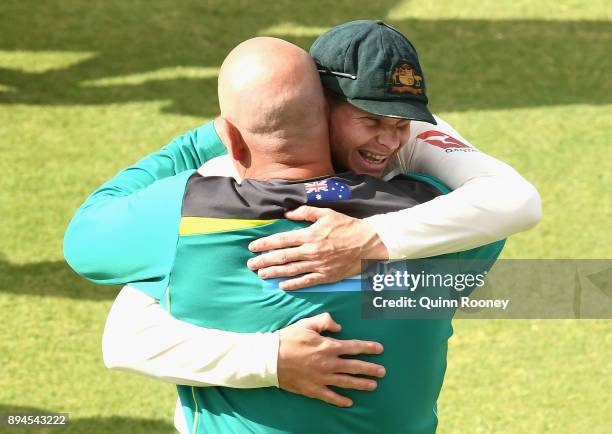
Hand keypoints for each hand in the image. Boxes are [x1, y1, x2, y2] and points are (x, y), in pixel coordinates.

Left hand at [247, 206, 388, 290]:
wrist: (369, 243)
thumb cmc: (347, 226)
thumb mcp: (327, 213)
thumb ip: (305, 212)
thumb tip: (287, 214)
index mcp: (309, 235)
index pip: (281, 240)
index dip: (265, 244)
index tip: (253, 247)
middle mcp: (311, 251)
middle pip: (282, 257)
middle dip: (263, 261)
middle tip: (250, 265)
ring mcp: (318, 265)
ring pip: (291, 271)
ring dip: (274, 273)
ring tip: (261, 275)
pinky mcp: (326, 276)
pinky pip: (306, 282)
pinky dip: (293, 284)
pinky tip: (282, 285)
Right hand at [277, 313, 384, 406]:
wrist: (270, 359)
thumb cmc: (288, 339)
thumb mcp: (306, 324)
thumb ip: (325, 321)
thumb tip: (339, 326)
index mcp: (328, 346)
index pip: (354, 347)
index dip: (368, 348)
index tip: (380, 349)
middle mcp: (328, 363)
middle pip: (354, 367)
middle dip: (370, 369)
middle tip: (383, 372)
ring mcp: (322, 378)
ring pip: (346, 382)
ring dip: (361, 384)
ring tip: (373, 386)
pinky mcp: (313, 389)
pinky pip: (330, 396)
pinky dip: (341, 400)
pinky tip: (349, 402)